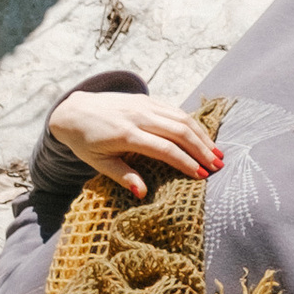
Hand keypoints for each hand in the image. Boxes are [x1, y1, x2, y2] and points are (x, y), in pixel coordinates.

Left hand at [49, 87, 221, 200]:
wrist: (74, 109)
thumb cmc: (85, 142)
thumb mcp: (99, 163)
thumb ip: (123, 176)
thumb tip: (143, 194)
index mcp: (126, 135)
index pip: (164, 149)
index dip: (185, 162)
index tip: (202, 175)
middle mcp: (138, 117)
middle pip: (179, 132)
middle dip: (202, 150)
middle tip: (218, 167)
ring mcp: (144, 105)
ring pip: (182, 118)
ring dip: (202, 136)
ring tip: (217, 153)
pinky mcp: (147, 99)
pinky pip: (175, 110)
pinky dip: (192, 124)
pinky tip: (203, 137)